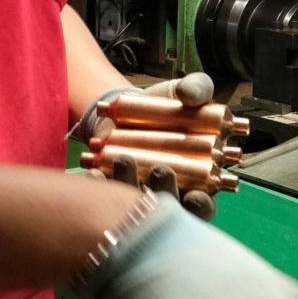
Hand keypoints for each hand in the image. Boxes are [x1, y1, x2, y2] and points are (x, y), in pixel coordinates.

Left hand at [84, 72, 220, 216]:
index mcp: (200, 180)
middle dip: (165, 192)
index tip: (195, 196)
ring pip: (136, 206)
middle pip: (170, 210)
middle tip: (161, 170)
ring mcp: (138, 195)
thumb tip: (190, 95)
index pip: (203, 205)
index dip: (200, 205)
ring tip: (125, 159)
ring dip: (131, 186)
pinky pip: (104, 196)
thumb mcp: (189, 89)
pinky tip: (95, 173)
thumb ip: (198, 88)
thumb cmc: (169, 103)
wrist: (128, 105)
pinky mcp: (110, 190)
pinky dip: (101, 184)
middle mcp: (170, 194)